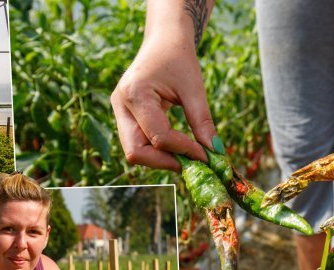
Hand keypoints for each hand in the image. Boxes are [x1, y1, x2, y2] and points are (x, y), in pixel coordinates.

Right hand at [111, 33, 218, 170]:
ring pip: (134, 151)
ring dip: (160, 159)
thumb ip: (202, 121)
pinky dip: (157, 150)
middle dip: (164, 162)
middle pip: (136, 151)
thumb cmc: (179, 57)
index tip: (206, 155)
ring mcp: (119, 112)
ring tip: (186, 156)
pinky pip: (138, 143)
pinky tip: (176, 149)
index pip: (158, 136)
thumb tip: (214, 152)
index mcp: (135, 93)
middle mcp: (120, 105)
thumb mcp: (194, 87)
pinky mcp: (124, 117)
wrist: (163, 40)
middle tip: (191, 164)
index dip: (183, 150)